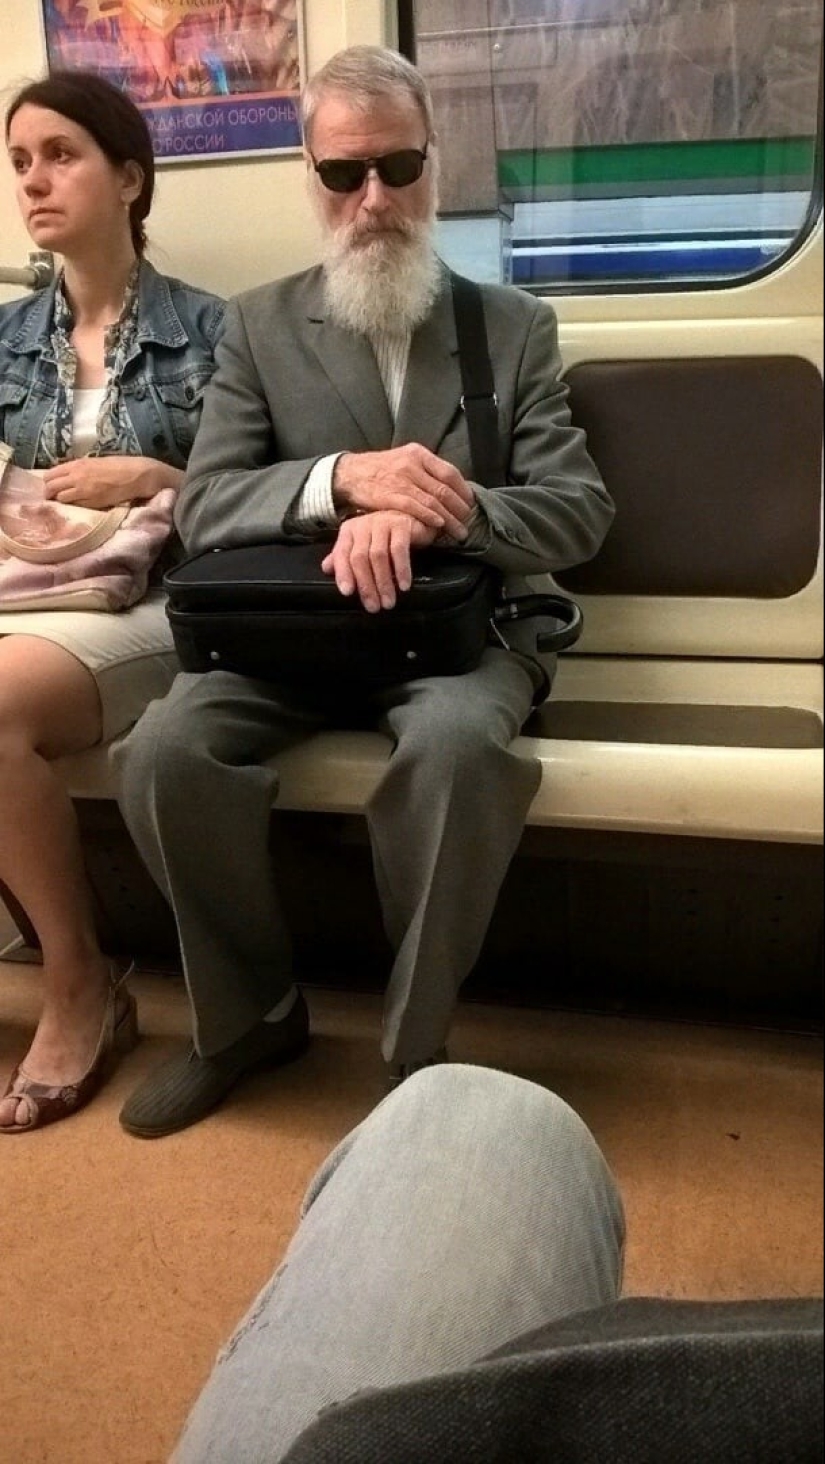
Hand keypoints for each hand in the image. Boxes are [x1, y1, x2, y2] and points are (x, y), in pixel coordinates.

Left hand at [42, 456, 182, 508]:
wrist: (136, 475)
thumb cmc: (118, 467)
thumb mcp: (94, 462)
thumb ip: (78, 469)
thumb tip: (65, 477)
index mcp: (77, 465)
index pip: (50, 474)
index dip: (48, 482)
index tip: (51, 486)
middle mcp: (76, 477)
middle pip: (50, 487)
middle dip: (49, 493)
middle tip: (54, 497)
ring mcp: (83, 491)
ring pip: (60, 498)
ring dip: (61, 501)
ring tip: (67, 502)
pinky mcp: (92, 502)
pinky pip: (74, 505)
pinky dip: (73, 506)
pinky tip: (79, 504)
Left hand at [320, 511, 436, 611]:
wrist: (412, 518)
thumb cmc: (385, 536)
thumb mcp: (362, 546)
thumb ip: (344, 557)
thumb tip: (326, 569)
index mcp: (349, 531)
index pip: (342, 554)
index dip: (343, 574)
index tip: (347, 593)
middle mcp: (363, 524)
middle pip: (359, 558)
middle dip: (366, 585)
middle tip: (373, 606)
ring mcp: (382, 522)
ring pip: (378, 556)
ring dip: (384, 583)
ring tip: (388, 601)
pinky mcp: (401, 525)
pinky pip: (399, 550)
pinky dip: (401, 570)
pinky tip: (404, 585)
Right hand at [333, 444, 474, 540]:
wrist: (350, 473)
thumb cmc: (380, 469)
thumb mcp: (405, 460)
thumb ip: (426, 471)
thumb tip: (450, 489)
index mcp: (419, 454)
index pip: (450, 472)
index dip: (463, 491)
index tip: (471, 505)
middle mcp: (412, 464)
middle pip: (445, 488)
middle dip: (460, 508)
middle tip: (468, 522)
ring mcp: (401, 479)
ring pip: (433, 500)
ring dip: (449, 519)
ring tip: (458, 531)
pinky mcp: (390, 495)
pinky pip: (415, 507)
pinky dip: (429, 516)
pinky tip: (439, 525)